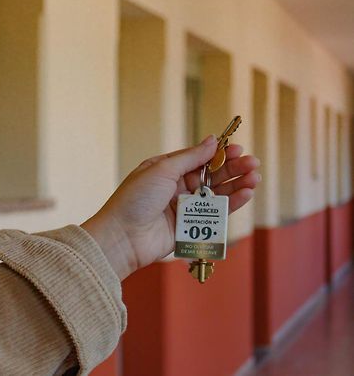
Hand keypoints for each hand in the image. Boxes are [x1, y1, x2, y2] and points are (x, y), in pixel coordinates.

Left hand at [82, 135, 260, 279]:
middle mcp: (176, 187)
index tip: (238, 149)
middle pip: (211, 175)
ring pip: (216, 194)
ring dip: (236, 185)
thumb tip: (212, 140)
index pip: (199, 158)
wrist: (122, 236)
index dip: (219, 154)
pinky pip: (214, 214)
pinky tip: (245, 194)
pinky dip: (231, 204)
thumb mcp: (162, 169)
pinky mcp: (190, 227)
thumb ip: (190, 157)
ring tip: (255, 177)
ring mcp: (184, 208)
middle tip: (253, 163)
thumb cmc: (136, 198)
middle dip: (233, 169)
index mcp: (166, 170)